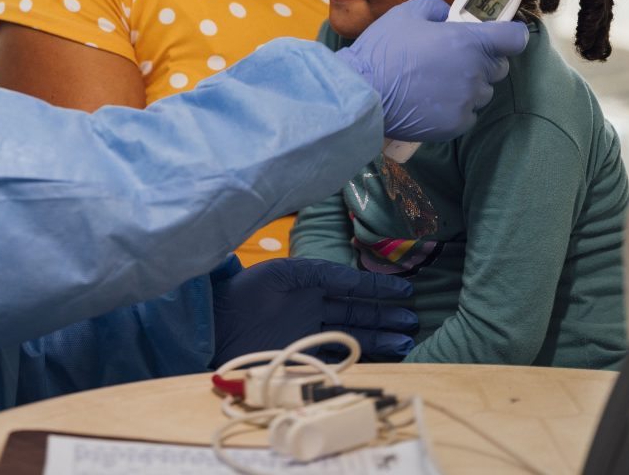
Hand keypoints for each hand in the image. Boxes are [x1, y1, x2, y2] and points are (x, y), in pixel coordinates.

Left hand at [210, 257, 417, 367]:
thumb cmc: (245, 292)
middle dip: (384, 314)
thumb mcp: (282, 273)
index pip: (351, 284)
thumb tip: (352, 276)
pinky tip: (380, 355)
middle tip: (411, 320)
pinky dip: (359, 354)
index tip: (404, 290)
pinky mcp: (303, 352)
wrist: (216, 325)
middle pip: (357, 311)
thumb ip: (318, 272)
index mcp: (310, 283)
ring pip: (353, 332)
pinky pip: (338, 352)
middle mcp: (314, 307)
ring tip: (405, 339)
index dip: (377, 287)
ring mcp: (310, 331)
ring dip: (379, 335)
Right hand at [336, 0, 527, 143]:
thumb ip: (436, 7)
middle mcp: (475, 72)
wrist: (364, 93)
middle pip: (499, 67)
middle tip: (453, 58)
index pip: (514, 38)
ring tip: (436, 82)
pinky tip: (430, 101)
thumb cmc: (383, 51)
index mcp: (469, 41)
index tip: (501, 36)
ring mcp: (467, 101)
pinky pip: (467, 114)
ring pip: (482, 92)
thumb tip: (447, 15)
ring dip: (468, 85)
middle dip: (482, 60)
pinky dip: (455, 108)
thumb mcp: (407, 13)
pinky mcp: (456, 124)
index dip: (510, 35)